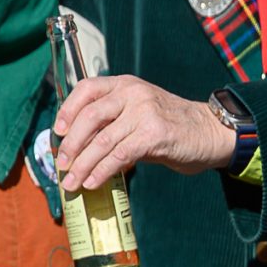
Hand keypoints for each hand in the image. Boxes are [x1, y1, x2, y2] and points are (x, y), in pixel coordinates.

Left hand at [52, 75, 234, 190]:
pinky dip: (102, 171)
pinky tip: (93, 182)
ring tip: (73, 182)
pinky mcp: (155, 135)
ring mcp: (144, 112)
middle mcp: (133, 93)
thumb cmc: (170, 125)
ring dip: (83, 165)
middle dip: (71, 144)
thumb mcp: (138, 114)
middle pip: (90, 116)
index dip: (68, 110)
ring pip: (102, 140)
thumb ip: (112, 124)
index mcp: (125, 84)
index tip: (57, 131)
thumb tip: (79, 150)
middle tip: (62, 164)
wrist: (209, 132)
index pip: (87, 89)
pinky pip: (120, 155)